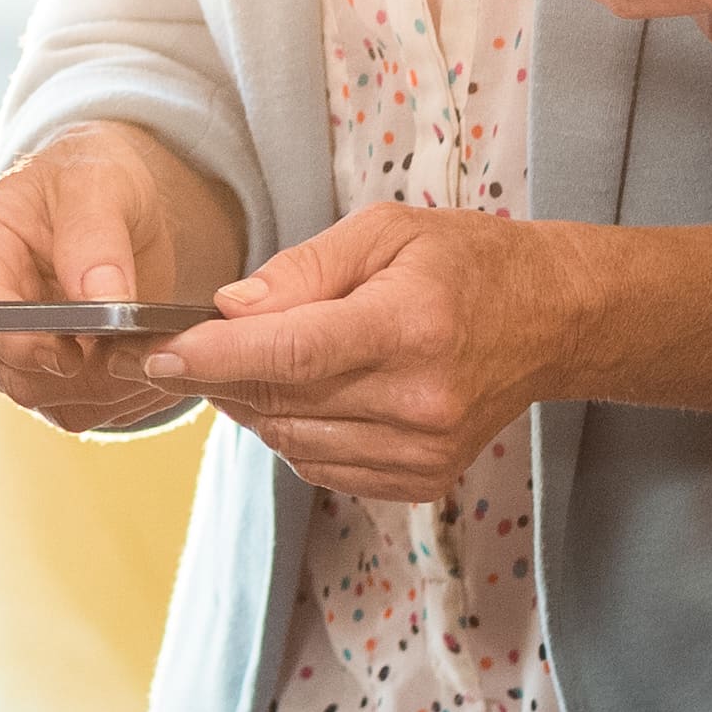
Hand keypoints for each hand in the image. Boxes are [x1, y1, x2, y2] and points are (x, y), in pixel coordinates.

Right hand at [0, 121, 243, 432]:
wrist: (110, 205)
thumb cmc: (92, 180)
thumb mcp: (99, 184)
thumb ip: (95, 237)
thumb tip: (101, 303)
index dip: (18, 343)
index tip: (73, 352)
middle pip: (7, 370)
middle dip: (80, 372)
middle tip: (140, 351)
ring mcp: (1, 349)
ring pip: (44, 399)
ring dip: (107, 387)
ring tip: (157, 349)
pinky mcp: (38, 378)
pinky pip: (75, 410)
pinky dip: (119, 398)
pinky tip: (150, 363)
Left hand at [151, 204, 589, 502]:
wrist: (551, 319)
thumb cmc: (465, 262)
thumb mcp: (383, 231)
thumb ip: (300, 271)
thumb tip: (228, 309)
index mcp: (407, 328)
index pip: (289, 353)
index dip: (214, 356)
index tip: (160, 352)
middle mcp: (419, 401)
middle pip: (284, 401)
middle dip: (222, 376)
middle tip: (191, 346)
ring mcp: (424, 451)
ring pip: (295, 443)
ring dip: (255, 407)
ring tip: (251, 363)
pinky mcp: (425, 480)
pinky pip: (325, 469)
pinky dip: (296, 436)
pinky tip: (305, 396)